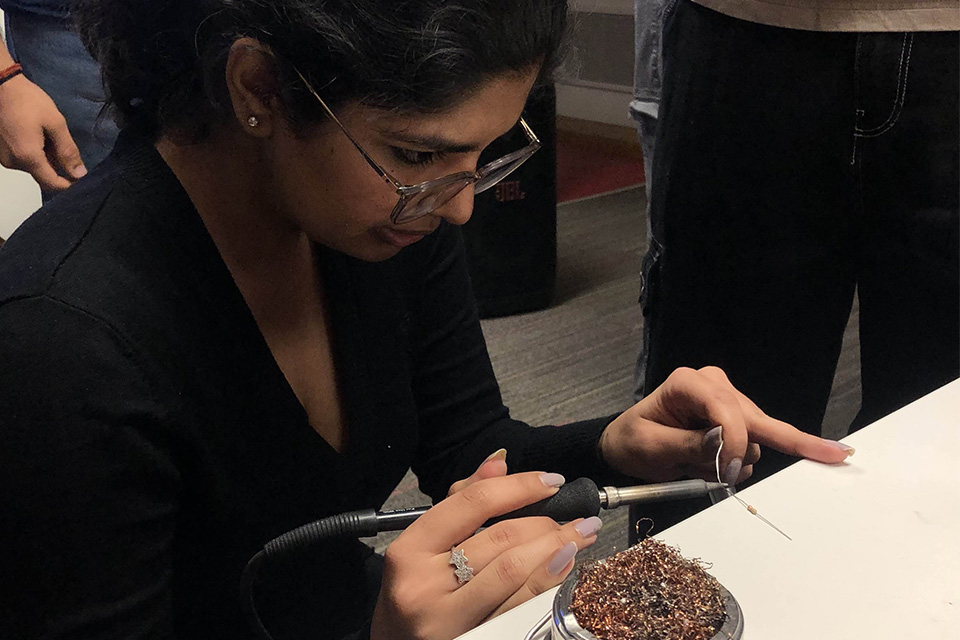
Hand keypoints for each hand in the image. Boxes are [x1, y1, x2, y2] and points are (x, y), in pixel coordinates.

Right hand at [0, 74, 85, 190]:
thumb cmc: (26, 100)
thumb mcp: (55, 123)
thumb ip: (68, 151)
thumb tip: (79, 173)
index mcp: (27, 157)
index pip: (52, 184)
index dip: (69, 184)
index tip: (79, 176)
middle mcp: (12, 162)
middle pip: (42, 175)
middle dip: (57, 165)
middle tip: (61, 142)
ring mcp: (3, 157)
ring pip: (32, 166)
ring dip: (45, 157)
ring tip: (47, 134)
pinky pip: (21, 158)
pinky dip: (33, 151)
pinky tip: (35, 133)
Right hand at [371, 468, 601, 639]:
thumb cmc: (415, 591)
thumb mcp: (425, 546)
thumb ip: (462, 500)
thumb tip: (499, 462)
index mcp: (411, 549)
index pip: (473, 503)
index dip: (519, 487)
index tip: (552, 481)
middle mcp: (424, 584)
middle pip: (499, 537)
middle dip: (546, 522)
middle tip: (575, 516)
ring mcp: (447, 618)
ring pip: (513, 570)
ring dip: (556, 547)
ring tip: (580, 535)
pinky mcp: (473, 639)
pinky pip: (519, 605)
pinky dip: (547, 580)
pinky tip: (565, 564)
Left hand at [599, 366, 854, 485]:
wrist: (629, 447)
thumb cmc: (633, 442)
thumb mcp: (651, 447)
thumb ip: (687, 445)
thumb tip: (722, 442)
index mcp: (686, 383)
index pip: (724, 406)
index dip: (733, 440)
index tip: (727, 471)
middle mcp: (713, 384)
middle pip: (750, 419)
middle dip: (738, 452)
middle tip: (724, 475)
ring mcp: (727, 401)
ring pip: (754, 438)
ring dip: (728, 461)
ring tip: (695, 462)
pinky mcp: (736, 420)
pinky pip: (752, 447)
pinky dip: (732, 463)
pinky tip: (708, 462)